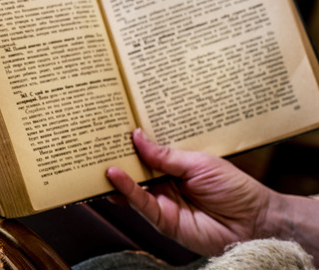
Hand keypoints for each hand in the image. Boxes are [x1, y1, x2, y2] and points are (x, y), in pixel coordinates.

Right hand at [106, 129, 276, 256]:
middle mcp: (164, 183)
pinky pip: (139, 203)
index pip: (146, 153)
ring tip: (96, 159)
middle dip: (115, 157)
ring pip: (130, 187)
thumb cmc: (235, 189)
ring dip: (113, 175)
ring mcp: (162, 202)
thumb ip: (165, 155)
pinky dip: (125, 189)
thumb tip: (137, 137)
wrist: (255, 222)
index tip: (111, 129)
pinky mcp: (162, 220)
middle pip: (133, 169)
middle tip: (95, 143)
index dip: (129, 143)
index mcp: (174, 166)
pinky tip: (114, 175)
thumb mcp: (199, 162)